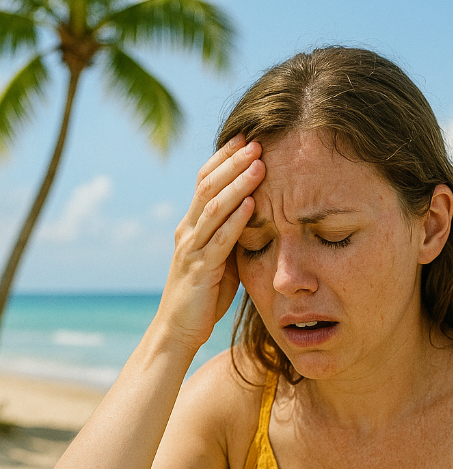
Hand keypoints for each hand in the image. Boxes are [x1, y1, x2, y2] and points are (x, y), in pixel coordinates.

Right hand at [155, 134, 264, 352]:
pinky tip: (251, 204)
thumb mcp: (219, 261)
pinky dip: (236, 220)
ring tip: (259, 163)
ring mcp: (191, 248)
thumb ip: (230, 238)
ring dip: (238, 183)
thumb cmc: (202, 298)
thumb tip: (255, 218)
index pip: (205, 180)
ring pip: (213, 207)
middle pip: (208, 184)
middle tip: (257, 140)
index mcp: (190, 226)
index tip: (247, 137)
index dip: (224, 157)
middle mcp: (187, 230)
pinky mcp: (200, 269)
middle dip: (233, 161)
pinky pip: (219, 240)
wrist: (178, 331)